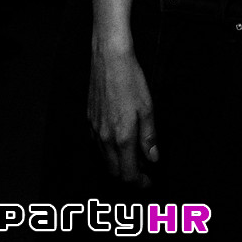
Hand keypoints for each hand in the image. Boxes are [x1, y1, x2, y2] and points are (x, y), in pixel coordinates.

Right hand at [88, 44, 157, 186]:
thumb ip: (149, 137)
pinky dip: (109, 152)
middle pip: (114, 172)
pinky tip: (120, 141)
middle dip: (129, 177)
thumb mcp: (147, 108)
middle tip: (143, 173)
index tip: (148, 181)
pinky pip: (97, 146)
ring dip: (118, 165)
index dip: (139, 182)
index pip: (128, 174)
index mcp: (122, 137)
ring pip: (104, 160)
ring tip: (134, 157)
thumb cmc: (131, 80)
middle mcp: (105, 138)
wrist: (109, 59)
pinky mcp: (89, 120)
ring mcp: (94, 129)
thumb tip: (153, 159)